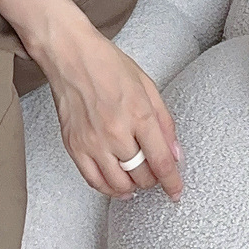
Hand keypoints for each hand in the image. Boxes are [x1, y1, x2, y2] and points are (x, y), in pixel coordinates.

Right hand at [42, 18, 183, 202]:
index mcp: (139, 114)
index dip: (172, 182)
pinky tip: (118, 186)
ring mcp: (93, 142)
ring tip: (139, 180)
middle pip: (141, 175)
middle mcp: (116, 132)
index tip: (176, 192)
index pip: (161, 161)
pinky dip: (108, 189)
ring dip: (133, 187)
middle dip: (154, 180)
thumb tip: (175, 152)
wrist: (72, 56)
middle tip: (156, 173)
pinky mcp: (74, 147)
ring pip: (118, 184)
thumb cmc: (109, 65)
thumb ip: (164, 121)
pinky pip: (93, 181)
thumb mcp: (148, 85)